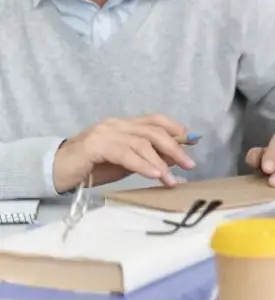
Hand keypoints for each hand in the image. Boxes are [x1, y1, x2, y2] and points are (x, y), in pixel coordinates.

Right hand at [53, 114, 196, 192]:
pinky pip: (125, 153)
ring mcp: (105, 132)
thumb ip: (148, 157)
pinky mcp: (95, 145)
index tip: (194, 140)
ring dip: (161, 161)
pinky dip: (143, 164)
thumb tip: (176, 159)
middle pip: (153, 130)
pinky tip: (155, 174)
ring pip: (141, 142)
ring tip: (171, 179)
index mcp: (124, 124)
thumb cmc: (92, 168)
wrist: (55, 171)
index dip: (176, 129)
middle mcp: (116, 124)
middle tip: (190, 164)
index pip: (155, 120)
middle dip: (175, 147)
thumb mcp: (126, 162)